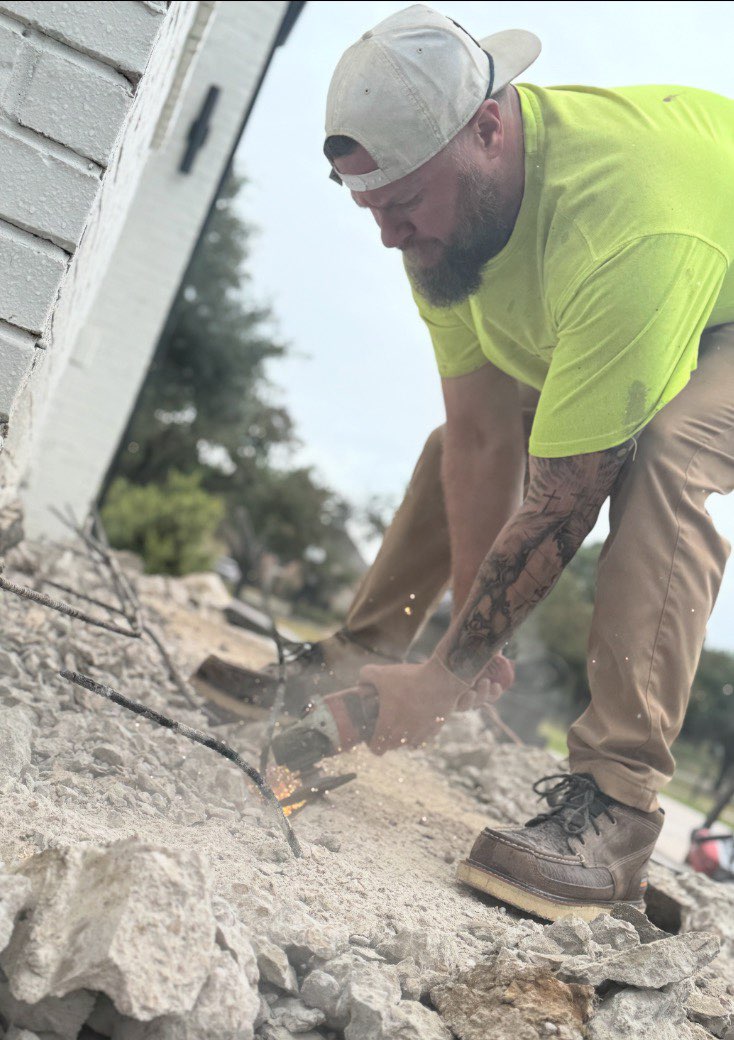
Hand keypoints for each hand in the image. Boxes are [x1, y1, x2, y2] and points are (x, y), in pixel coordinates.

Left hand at [359, 653, 513, 754]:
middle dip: (387, 737)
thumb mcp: (382, 673)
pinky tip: (419, 714)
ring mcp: (421, 735)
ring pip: (409, 743)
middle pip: (392, 746)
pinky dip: (420, 729)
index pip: (376, 749)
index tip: (373, 732)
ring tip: (403, 717)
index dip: (372, 743)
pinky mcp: (435, 729)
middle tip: (387, 720)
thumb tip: (361, 681)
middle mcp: (404, 737)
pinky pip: (424, 736)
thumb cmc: (409, 679)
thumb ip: (365, 676)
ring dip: (404, 735)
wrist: (442, 680)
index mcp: (388, 727)